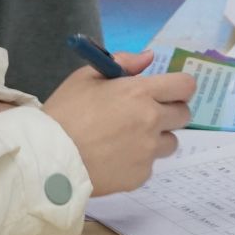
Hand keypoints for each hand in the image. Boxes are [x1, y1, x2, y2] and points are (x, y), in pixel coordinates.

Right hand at [42, 50, 194, 195]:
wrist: (49, 158)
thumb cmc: (65, 113)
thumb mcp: (86, 78)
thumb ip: (122, 63)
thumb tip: (148, 58)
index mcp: (140, 93)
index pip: (185, 86)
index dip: (178, 88)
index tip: (166, 92)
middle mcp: (151, 121)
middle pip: (183, 115)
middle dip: (169, 112)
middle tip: (144, 115)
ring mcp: (148, 152)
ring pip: (170, 143)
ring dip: (156, 139)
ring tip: (126, 140)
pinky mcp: (140, 176)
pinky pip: (149, 165)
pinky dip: (137, 162)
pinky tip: (114, 159)